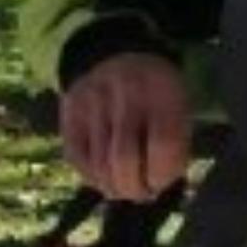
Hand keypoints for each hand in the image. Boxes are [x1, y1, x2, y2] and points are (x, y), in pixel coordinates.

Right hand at [58, 52, 190, 201]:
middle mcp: (124, 93)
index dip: (162, 175)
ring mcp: (92, 102)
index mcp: (161, 90)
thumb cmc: (154, 91)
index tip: (161, 184)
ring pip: (99, 164)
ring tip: (123, 189)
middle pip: (125, 159)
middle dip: (134, 187)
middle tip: (140, 194)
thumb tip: (156, 186)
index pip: (163, 145)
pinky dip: (92, 177)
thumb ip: (173, 142)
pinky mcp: (70, 113)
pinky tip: (103, 178)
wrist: (113, 53)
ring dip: (113, 187)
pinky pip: (77, 158)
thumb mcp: (177, 104)